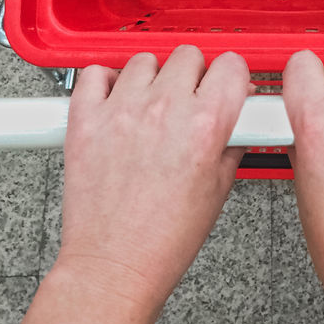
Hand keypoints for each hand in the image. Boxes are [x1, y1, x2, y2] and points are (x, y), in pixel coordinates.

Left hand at [56, 46, 253, 309]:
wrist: (114, 267)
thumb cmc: (164, 240)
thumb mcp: (219, 190)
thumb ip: (231, 141)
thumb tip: (238, 114)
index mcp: (205, 126)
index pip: (230, 66)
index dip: (232, 77)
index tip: (224, 86)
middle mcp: (164, 110)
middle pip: (188, 56)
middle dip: (194, 75)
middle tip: (188, 101)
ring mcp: (122, 111)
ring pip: (145, 60)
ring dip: (152, 78)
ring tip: (150, 108)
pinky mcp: (86, 118)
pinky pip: (96, 72)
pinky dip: (107, 81)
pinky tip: (116, 102)